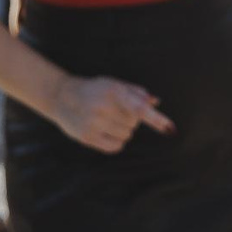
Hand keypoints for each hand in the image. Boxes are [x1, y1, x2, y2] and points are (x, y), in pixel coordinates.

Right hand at [46, 74, 173, 152]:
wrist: (61, 96)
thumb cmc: (94, 89)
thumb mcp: (114, 84)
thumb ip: (136, 92)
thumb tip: (155, 102)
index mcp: (113, 91)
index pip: (139, 108)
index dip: (156, 119)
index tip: (170, 129)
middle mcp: (103, 107)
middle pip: (134, 124)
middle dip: (131, 119)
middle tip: (115, 111)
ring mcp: (93, 123)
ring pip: (126, 136)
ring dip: (123, 130)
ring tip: (108, 120)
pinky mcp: (86, 137)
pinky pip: (115, 147)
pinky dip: (116, 142)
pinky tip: (106, 131)